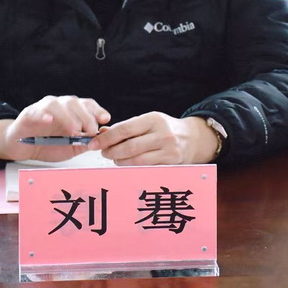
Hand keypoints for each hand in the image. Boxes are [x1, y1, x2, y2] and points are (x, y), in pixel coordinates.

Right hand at [0, 95, 110, 161]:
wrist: (22, 147)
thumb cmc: (45, 145)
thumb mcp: (69, 148)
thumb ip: (83, 143)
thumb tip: (99, 140)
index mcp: (71, 111)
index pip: (86, 104)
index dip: (97, 110)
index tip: (105, 119)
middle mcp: (58, 106)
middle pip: (74, 103)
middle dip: (85, 116)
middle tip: (91, 130)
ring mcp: (43, 108)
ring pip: (57, 104)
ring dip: (68, 117)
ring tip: (74, 130)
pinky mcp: (29, 114)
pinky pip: (37, 112)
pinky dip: (44, 115)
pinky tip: (50, 121)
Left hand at [88, 113, 217, 164]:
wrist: (193, 138)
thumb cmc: (165, 128)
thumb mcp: (148, 121)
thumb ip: (127, 127)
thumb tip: (102, 132)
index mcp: (154, 119)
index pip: (124, 129)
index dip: (106, 138)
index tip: (94, 143)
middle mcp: (162, 134)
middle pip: (128, 147)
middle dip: (111, 151)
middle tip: (102, 152)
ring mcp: (168, 150)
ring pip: (136, 161)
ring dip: (120, 161)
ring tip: (114, 157)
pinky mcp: (171, 164)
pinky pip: (145, 168)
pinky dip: (132, 167)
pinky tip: (127, 163)